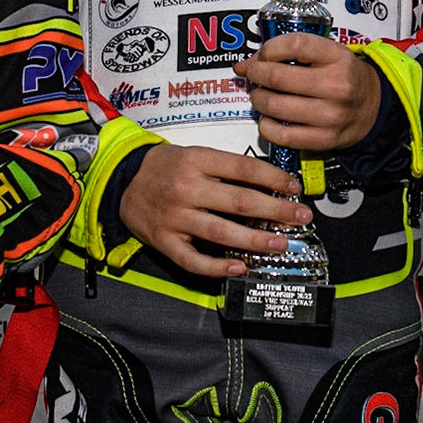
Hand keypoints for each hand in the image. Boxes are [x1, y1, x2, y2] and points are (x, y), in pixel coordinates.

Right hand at [117, 142, 309, 278]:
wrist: (122, 181)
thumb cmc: (166, 167)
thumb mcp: (195, 154)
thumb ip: (226, 169)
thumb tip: (268, 186)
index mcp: (196, 161)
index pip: (244, 169)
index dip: (274, 178)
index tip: (294, 187)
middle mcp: (186, 189)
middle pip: (240, 203)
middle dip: (276, 211)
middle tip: (301, 217)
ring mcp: (174, 218)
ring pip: (221, 234)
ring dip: (255, 242)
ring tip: (280, 244)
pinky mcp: (164, 242)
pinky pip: (194, 261)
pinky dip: (218, 268)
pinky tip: (240, 268)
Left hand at [235, 33, 380, 151]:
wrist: (372, 108)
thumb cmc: (343, 77)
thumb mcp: (325, 55)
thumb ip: (287, 54)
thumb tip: (244, 65)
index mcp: (338, 58)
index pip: (294, 44)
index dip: (270, 48)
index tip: (265, 54)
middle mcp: (336, 86)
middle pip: (277, 77)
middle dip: (257, 74)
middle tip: (255, 75)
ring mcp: (331, 115)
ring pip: (275, 107)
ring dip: (259, 100)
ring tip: (261, 96)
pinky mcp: (324, 139)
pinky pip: (282, 136)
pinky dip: (267, 127)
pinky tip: (270, 119)